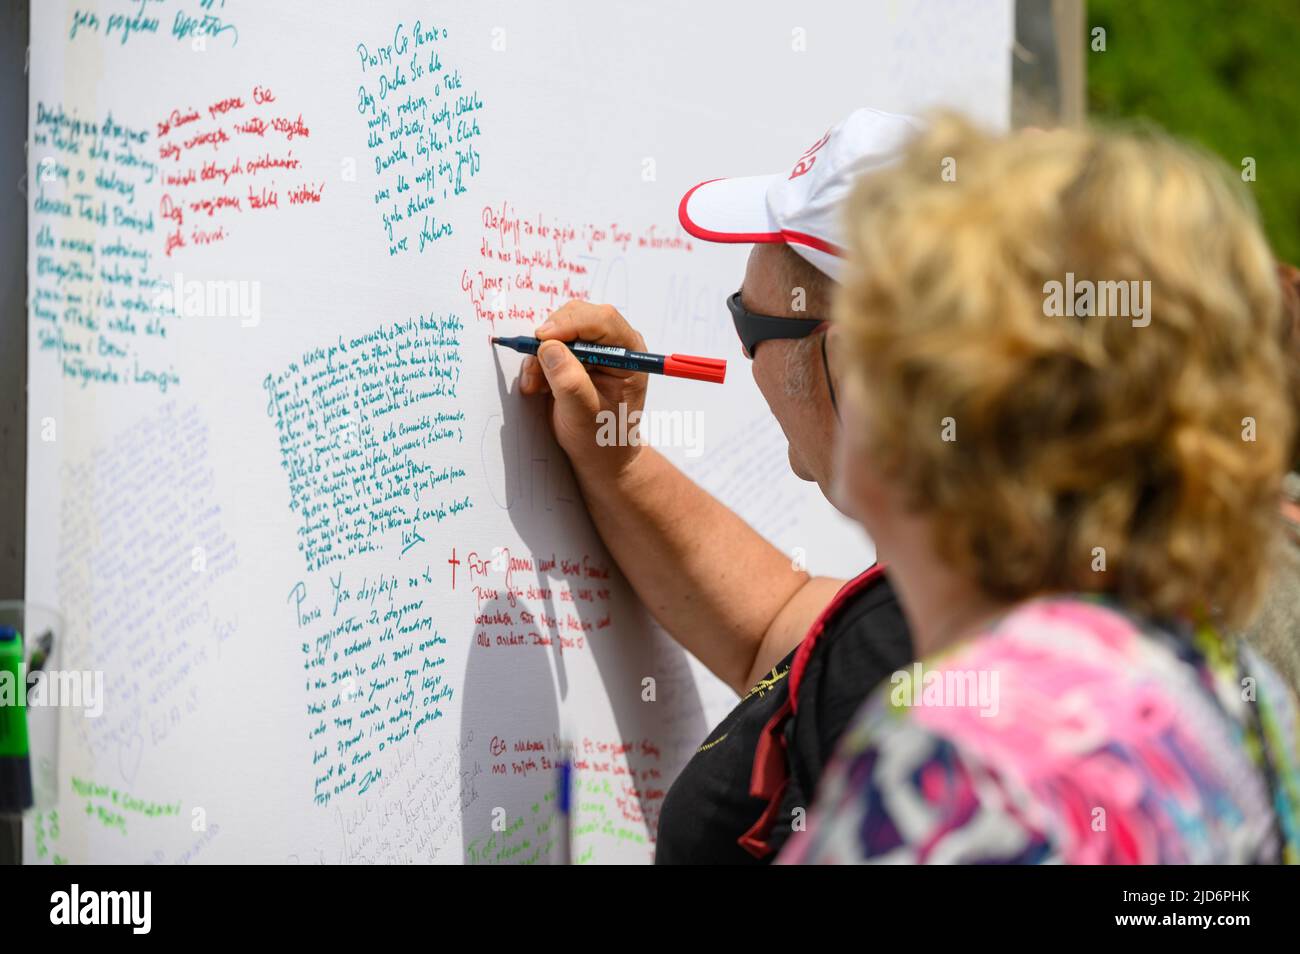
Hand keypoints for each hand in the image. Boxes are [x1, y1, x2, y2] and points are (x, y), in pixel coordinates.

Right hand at [518, 301, 648, 481]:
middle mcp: (614, 343)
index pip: (604, 321)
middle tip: (534, 367)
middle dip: (550, 339)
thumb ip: (570, 382)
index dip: (571, 323)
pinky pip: (547, 344)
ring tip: (534, 386)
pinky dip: (536, 362)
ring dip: (539, 354)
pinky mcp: (573, 354)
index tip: (543, 338)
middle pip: (577, 316)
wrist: (599, 452)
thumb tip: (549, 348)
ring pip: (557, 329)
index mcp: (630, 353)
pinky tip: (536, 387)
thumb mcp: (585, 414)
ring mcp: (592, 346)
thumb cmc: (602, 437)